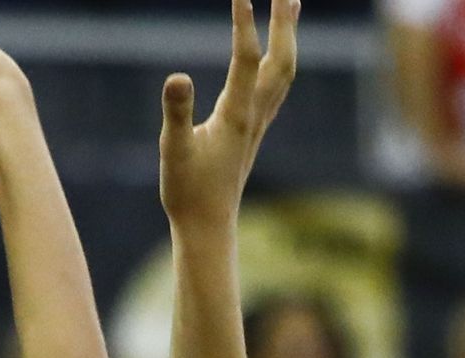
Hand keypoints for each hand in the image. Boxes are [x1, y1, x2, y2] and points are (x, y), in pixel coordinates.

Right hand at [158, 0, 297, 230]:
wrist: (207, 228)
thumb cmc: (188, 193)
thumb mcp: (173, 151)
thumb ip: (177, 113)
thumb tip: (177, 76)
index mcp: (235, 116)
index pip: (245, 60)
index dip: (244, 25)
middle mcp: (254, 116)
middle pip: (280, 60)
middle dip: (284, 22)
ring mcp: (257, 124)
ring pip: (283, 72)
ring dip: (288, 36)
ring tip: (291, 4)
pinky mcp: (253, 131)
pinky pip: (276, 86)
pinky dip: (280, 59)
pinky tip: (276, 54)